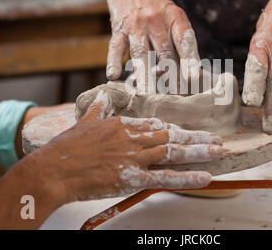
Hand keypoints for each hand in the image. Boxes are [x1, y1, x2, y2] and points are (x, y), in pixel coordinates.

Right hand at [28, 90, 224, 203]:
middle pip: (171, 136)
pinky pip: (166, 178)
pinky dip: (187, 177)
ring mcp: (134, 157)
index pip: (156, 125)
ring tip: (218, 151)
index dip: (176, 129)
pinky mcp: (132, 177)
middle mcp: (133, 138)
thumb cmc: (66, 148)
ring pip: (174, 152)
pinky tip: (204, 176)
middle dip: (196, 138)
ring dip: (199, 152)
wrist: (53, 169)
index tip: (189, 130)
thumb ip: (98, 108)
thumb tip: (101, 94)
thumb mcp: (84, 121)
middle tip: (216, 139)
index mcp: (123, 125)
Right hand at [105, 0, 200, 90]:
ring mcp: (135, 24)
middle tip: (173, 95)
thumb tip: (188, 73)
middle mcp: (155, 19)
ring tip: (148, 94)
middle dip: (169, 75)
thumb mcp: (172, 17)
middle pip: (164, 52)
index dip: (189, 59)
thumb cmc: (156, 8)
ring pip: (141, 54)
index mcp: (174, 16)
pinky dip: (114, 62)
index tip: (193, 77)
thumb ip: (178, 41)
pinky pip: (116, 47)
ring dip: (145, 76)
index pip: (184, 40)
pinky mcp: (118, 28)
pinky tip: (114, 76)